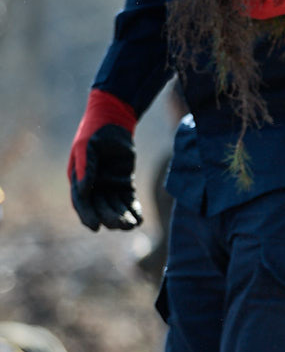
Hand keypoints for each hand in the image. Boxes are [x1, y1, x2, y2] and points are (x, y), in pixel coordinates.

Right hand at [67, 89, 140, 231]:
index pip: (82, 203)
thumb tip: (82, 191)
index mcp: (78, 180)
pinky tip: (140, 219)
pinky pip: (129, 200)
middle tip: (120, 225)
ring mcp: (109, 186)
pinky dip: (134, 210)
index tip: (94, 227)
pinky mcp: (124, 183)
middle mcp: (93, 186)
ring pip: (116, 207)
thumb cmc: (94, 134)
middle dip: (109, 218)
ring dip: (123, 216)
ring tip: (131, 225)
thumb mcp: (86, 148)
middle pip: (100, 208)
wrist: (112, 123)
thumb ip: (85, 169)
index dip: (87, 216)